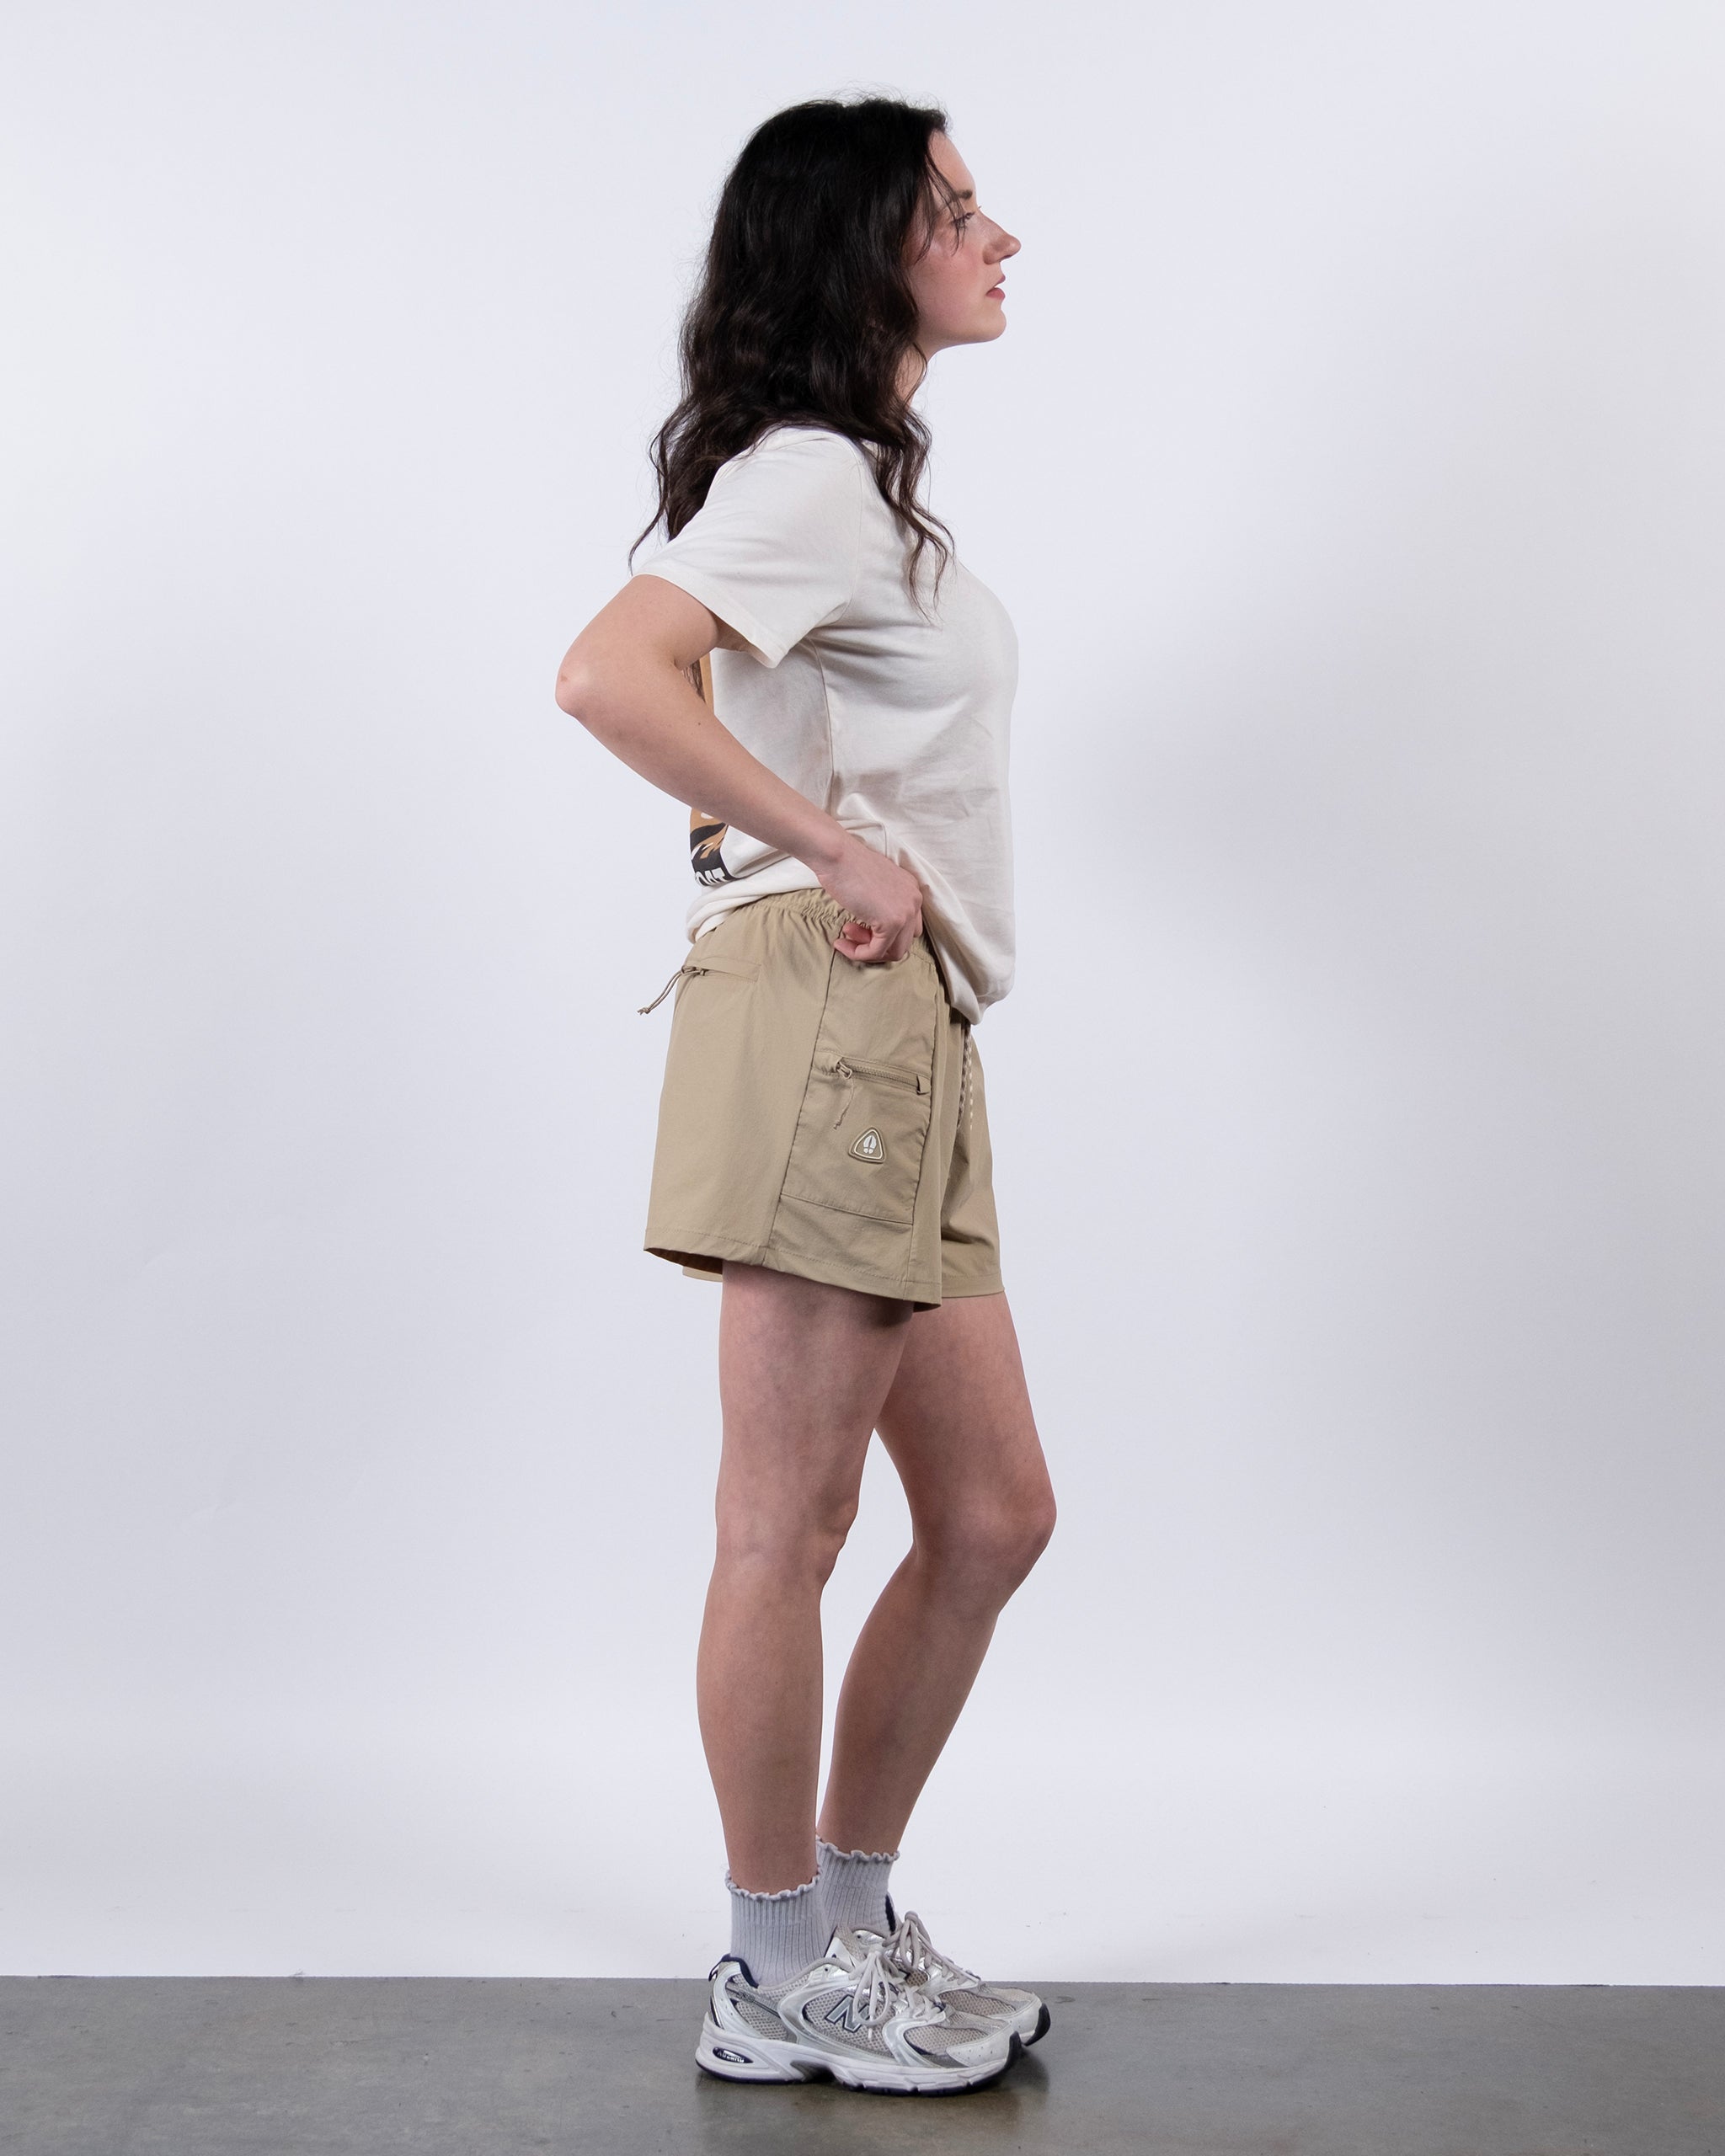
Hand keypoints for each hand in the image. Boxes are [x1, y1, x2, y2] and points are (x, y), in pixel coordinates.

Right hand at [815, 831, 923, 963]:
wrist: (837, 856)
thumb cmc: (846, 866)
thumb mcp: (874, 886)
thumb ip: (881, 905)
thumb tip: (874, 930)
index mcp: (911, 890)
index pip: (907, 926)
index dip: (882, 933)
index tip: (857, 926)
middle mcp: (914, 900)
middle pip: (904, 941)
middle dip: (875, 943)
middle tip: (850, 931)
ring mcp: (906, 912)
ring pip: (895, 951)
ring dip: (867, 950)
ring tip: (846, 937)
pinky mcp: (892, 922)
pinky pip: (877, 951)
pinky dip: (858, 953)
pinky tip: (841, 943)